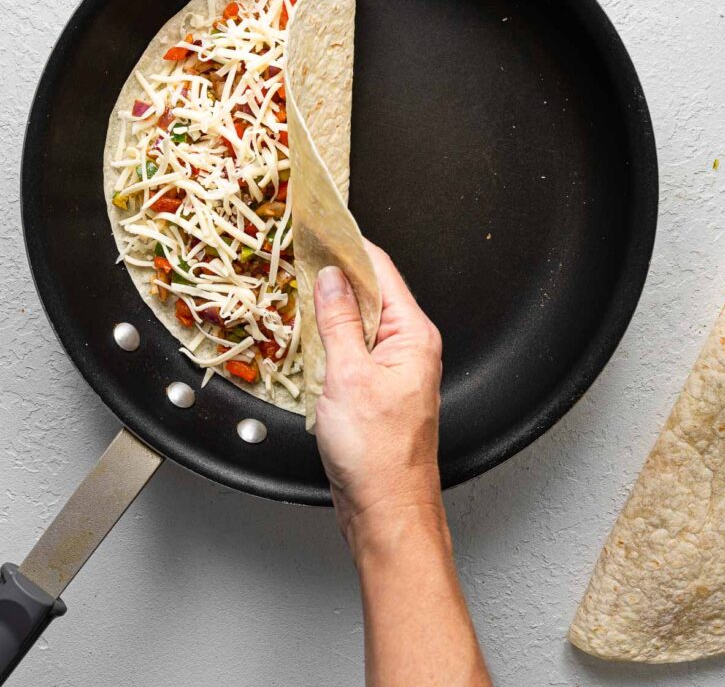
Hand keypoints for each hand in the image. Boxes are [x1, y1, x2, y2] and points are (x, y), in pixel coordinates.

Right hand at [313, 241, 443, 554]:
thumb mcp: (349, 377)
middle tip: (301, 250)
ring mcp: (394, 367)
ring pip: (360, 320)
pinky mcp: (377, 387)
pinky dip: (332, 334)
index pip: (382, 271)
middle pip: (371, 291)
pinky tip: (310, 331)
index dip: (350, 245)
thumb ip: (338, 322)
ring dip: (331, 305)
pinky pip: (354, 346)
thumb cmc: (378, 456)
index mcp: (413, 335)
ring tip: (299, 283)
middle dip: (336, 272)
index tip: (322, 225)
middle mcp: (409, 346)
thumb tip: (330, 278)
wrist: (386, 511)